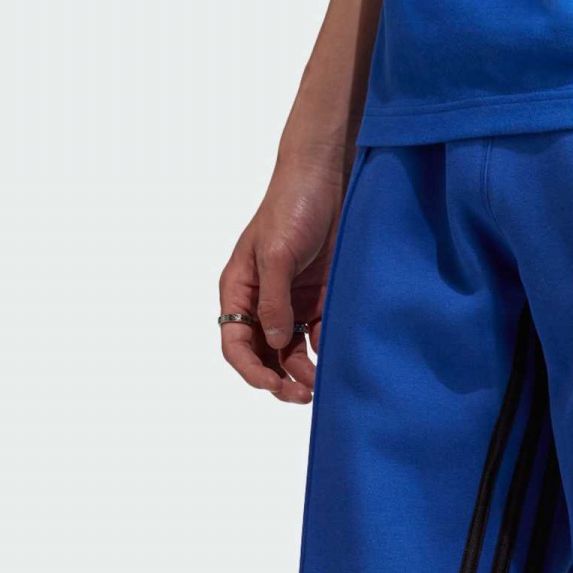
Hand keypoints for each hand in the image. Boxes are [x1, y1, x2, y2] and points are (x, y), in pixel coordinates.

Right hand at [218, 139, 347, 404]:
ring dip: (304, 371)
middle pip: (264, 354)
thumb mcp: (276, 253)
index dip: (252, 371)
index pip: (236, 343)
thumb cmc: (292, 206)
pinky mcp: (319, 297)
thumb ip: (273, 301)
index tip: (274, 386)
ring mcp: (291, 300)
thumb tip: (276, 343)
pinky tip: (337, 353)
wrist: (329, 177)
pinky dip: (326, 349)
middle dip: (280, 378)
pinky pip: (319, 334)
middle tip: (304, 395)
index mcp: (239, 290)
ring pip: (292, 350)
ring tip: (322, 383)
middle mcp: (262, 300)